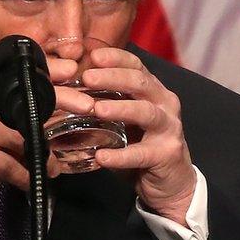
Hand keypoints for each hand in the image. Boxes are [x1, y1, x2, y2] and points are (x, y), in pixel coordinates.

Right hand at [0, 58, 93, 216]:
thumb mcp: (0, 131)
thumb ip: (26, 120)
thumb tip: (69, 117)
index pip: (25, 75)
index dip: (53, 70)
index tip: (77, 70)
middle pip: (30, 99)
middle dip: (64, 100)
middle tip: (89, 107)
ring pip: (22, 135)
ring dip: (44, 155)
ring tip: (54, 167)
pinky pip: (9, 164)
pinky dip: (25, 177)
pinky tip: (32, 184)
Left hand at [81, 48, 195, 225]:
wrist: (171, 183)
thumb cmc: (142, 146)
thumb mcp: (124, 121)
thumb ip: (105, 105)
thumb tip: (67, 94)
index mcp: (153, 91)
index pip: (136, 66)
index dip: (116, 58)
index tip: (93, 56)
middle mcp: (165, 104)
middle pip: (140, 82)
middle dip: (113, 78)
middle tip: (87, 78)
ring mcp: (169, 128)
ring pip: (146, 112)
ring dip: (120, 108)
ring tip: (97, 110)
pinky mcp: (167, 154)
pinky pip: (141, 153)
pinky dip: (121, 155)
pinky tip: (102, 156)